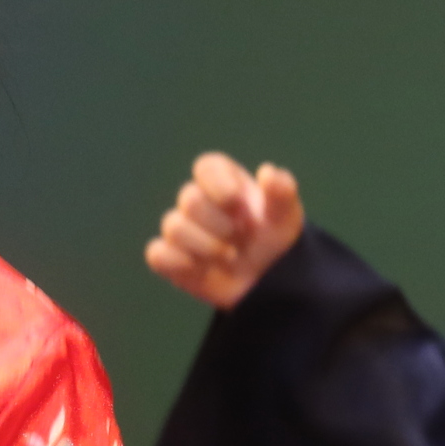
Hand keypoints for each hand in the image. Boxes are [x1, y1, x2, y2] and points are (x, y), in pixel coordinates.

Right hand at [146, 153, 304, 309]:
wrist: (267, 278)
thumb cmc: (274, 238)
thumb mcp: (285, 215)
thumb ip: (282, 191)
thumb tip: (268, 171)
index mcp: (225, 183)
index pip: (207, 166)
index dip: (218, 183)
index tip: (235, 201)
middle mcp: (199, 202)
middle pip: (189, 198)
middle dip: (219, 223)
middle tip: (240, 236)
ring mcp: (182, 229)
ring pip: (174, 227)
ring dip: (207, 247)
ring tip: (230, 256)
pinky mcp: (169, 257)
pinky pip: (158, 254)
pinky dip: (180, 263)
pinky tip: (203, 269)